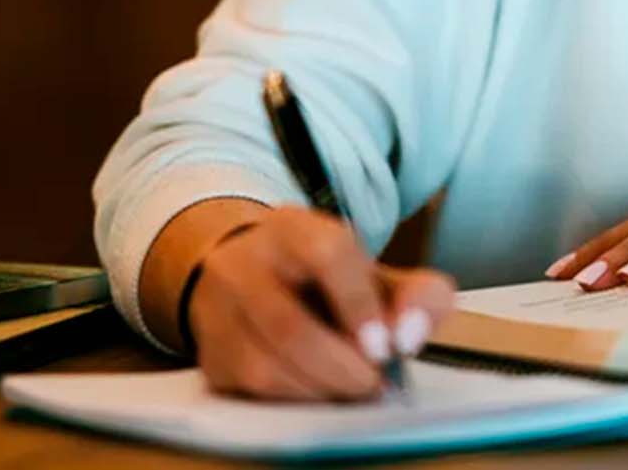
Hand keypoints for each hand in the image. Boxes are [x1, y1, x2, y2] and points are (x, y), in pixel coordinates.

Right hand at [186, 205, 455, 400]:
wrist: (250, 275)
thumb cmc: (326, 281)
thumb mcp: (376, 274)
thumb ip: (417, 296)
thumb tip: (410, 336)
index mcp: (294, 229)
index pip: (327, 253)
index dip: (358, 304)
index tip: (386, 347)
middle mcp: (245, 262)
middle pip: (290, 325)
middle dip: (343, 367)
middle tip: (375, 382)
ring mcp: (219, 310)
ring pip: (266, 366)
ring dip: (321, 389)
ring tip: (352, 387)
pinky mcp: (210, 354)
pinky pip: (251, 391)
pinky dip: (296, 399)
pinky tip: (319, 390)